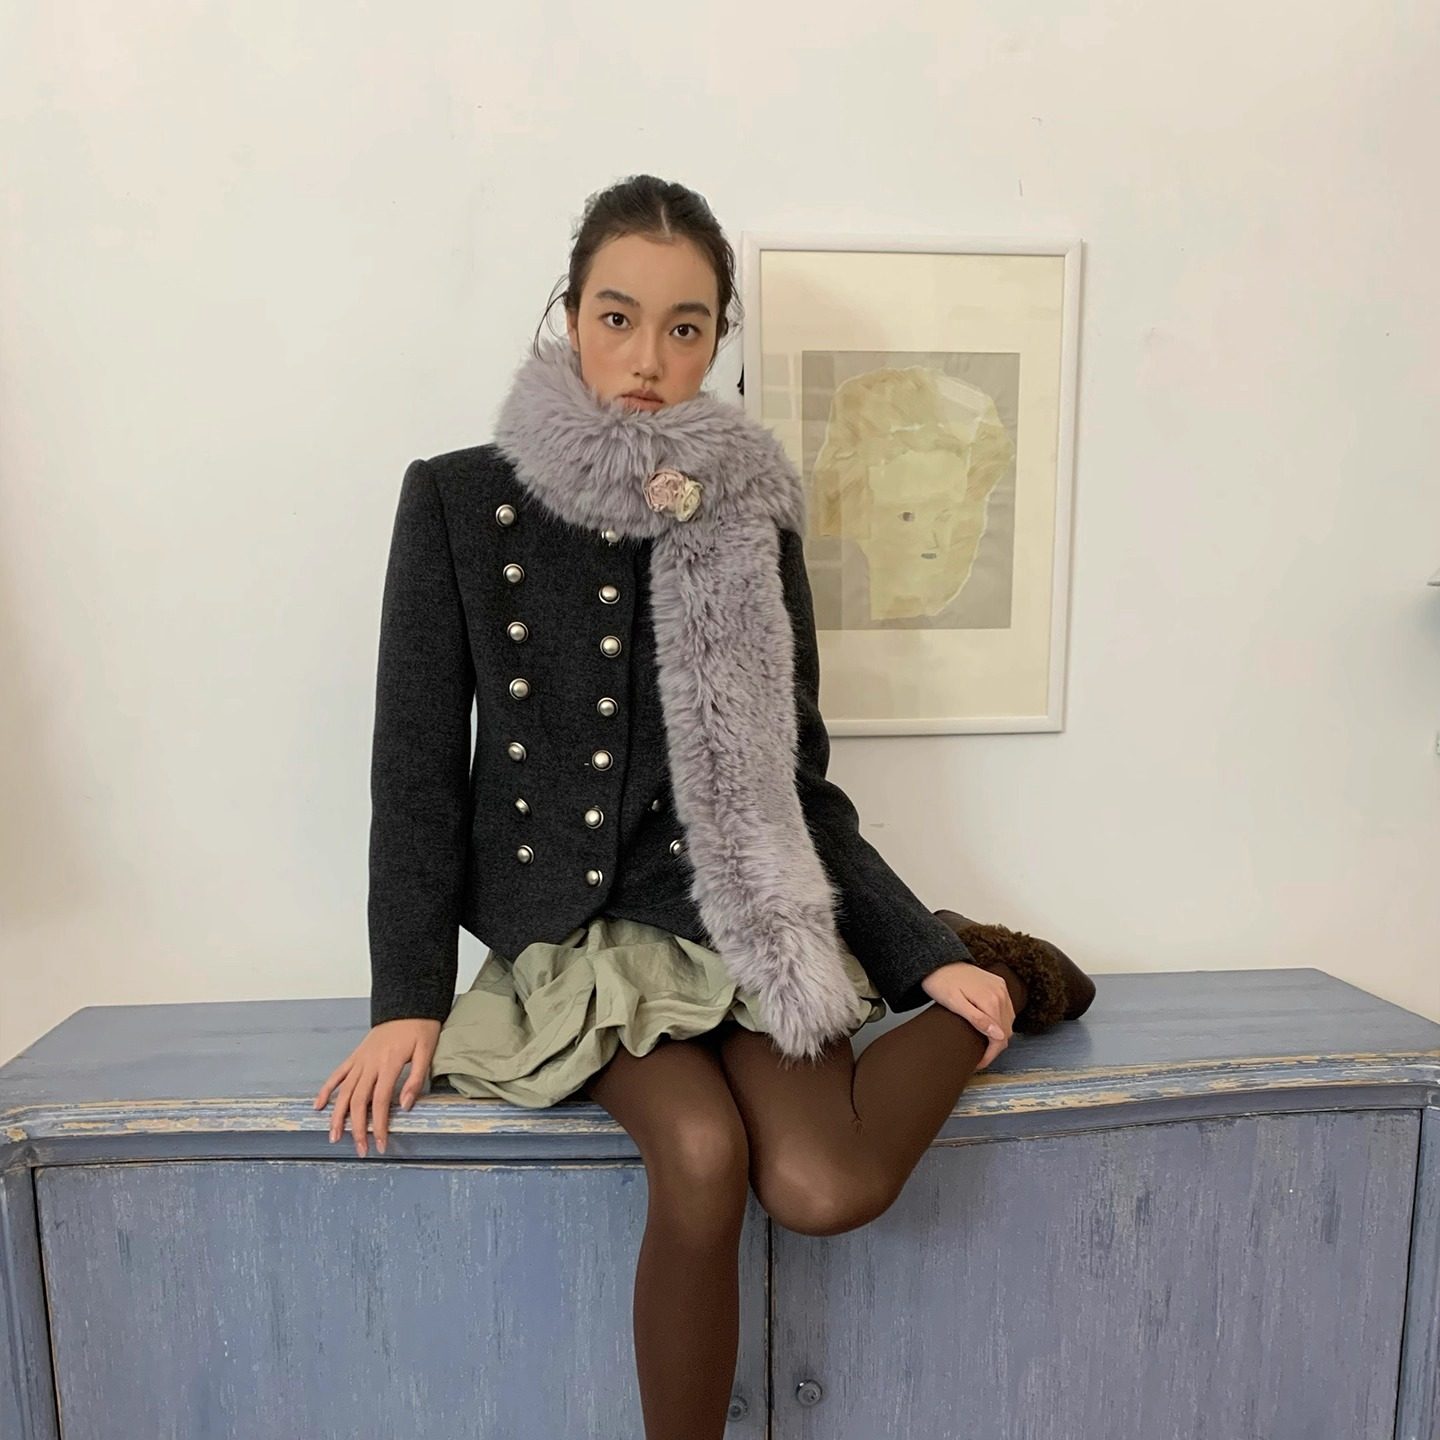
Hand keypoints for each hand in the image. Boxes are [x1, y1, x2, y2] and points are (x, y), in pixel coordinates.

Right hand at [313, 1018, 441, 1156]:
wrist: (408, 1003)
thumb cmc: (420, 1027)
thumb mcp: (427, 1051)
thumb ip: (416, 1078)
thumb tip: (405, 1106)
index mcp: (389, 1063)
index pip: (379, 1102)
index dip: (378, 1125)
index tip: (380, 1143)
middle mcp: (370, 1063)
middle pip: (358, 1101)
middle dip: (358, 1128)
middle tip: (360, 1149)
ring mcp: (360, 1059)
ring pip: (344, 1091)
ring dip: (338, 1115)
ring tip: (334, 1137)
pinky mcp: (356, 1055)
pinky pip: (338, 1074)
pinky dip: (327, 1089)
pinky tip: (319, 1105)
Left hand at [921, 961, 1015, 1070]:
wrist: (938, 961)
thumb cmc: (941, 983)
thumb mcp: (955, 1004)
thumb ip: (977, 1019)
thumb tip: (999, 1036)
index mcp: (991, 1000)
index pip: (1000, 1037)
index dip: (991, 1054)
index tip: (979, 1063)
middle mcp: (1001, 993)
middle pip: (1007, 1030)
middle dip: (995, 1046)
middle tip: (979, 1056)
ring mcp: (1001, 987)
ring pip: (1009, 1020)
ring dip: (999, 1035)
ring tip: (983, 1044)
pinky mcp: (998, 983)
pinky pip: (1007, 1007)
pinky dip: (1001, 1020)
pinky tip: (990, 1026)